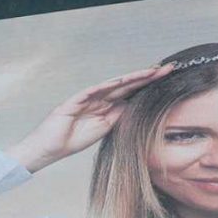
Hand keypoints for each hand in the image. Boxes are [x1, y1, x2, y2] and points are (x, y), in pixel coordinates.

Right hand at [6, 64, 174, 172]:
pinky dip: (106, 86)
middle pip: (127, 85)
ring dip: (132, 78)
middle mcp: (100, 98)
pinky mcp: (74, 101)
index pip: (131, 93)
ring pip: (113, 84)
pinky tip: (120, 81)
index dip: (148, 86)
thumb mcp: (104, 129)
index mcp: (107, 106)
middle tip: (167, 69)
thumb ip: (118, 117)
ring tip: (150, 72)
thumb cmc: (74, 139)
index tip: (167, 80)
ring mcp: (87, 98)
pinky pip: (92, 91)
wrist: (51, 147)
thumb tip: (135, 107)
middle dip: (147, 77)